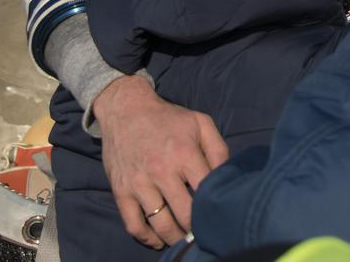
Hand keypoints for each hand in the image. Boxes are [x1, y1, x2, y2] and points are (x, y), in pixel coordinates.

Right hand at [93, 76, 228, 248]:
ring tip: (186, 238)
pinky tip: (159, 240)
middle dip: (198, 228)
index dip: (215, 207)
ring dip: (176, 238)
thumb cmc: (168, 118)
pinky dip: (147, 238)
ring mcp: (139, 184)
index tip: (221, 216)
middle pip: (186, 214)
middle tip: (206, 232)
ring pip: (161, 225)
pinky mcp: (121, 191)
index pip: (206, 192)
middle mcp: (161, 171)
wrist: (126, 110)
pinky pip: (133, 225)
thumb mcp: (200, 123)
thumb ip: (219, 149)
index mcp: (185, 154)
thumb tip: (228, 178)